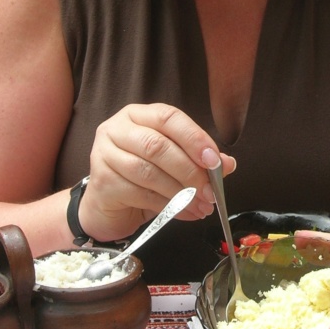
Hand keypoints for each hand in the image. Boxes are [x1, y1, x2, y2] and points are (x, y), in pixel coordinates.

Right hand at [76, 103, 235, 240]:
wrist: (108, 206)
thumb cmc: (142, 178)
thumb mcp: (173, 163)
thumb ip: (199, 160)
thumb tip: (228, 164)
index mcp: (138, 115)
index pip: (168, 117)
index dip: (194, 137)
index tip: (215, 160)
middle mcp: (117, 129)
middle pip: (157, 146)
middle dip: (189, 171)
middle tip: (211, 192)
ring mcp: (104, 154)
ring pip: (149, 172)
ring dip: (181, 192)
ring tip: (201, 206)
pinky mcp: (101, 182)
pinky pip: (140, 194)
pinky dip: (168, 206)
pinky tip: (184, 212)